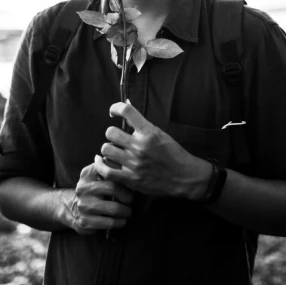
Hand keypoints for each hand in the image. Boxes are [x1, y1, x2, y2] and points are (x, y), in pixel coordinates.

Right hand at [60, 162, 132, 234]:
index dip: (123, 178)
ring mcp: (83, 205)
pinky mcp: (85, 221)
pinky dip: (119, 222)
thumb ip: (109, 168)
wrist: (70, 208)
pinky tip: (122, 221)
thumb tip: (128, 168)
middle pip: (114, 188)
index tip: (130, 183)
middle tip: (131, 199)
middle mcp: (83, 188)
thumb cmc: (91, 190)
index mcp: (87, 174)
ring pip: (114, 208)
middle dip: (127, 196)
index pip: (110, 171)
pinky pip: (109, 223)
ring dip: (126, 211)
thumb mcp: (95, 175)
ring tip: (128, 211)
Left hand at [95, 102, 210, 198]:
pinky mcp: (131, 179)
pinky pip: (106, 171)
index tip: (113, 112)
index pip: (126, 111)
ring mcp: (134, 163)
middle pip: (110, 132)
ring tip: (113, 152)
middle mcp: (140, 146)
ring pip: (106, 149)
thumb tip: (126, 105)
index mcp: (149, 132)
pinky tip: (100, 161)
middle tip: (117, 139)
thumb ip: (143, 124)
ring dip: (108, 149)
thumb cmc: (174, 154)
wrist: (185, 177)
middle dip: (112, 134)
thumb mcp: (161, 134)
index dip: (115, 108)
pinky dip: (100, 165)